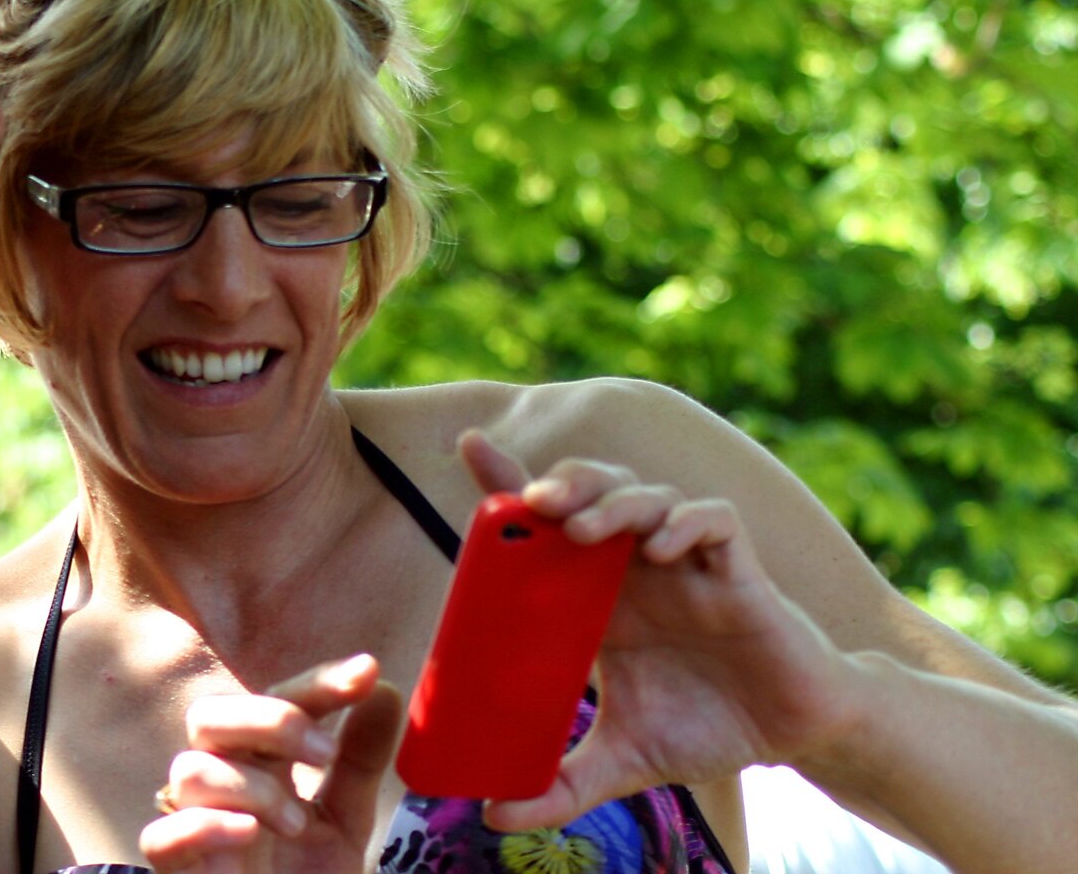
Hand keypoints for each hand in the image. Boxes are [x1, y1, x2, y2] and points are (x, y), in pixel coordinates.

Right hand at [140, 654, 402, 873]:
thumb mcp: (346, 820)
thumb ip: (361, 759)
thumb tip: (388, 690)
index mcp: (259, 765)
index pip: (273, 702)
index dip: (316, 684)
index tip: (366, 674)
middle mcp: (222, 787)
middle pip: (209, 715)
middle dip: (270, 721)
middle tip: (324, 754)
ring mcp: (197, 829)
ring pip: (189, 771)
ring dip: (252, 787)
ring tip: (297, 824)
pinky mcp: (182, 873)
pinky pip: (160, 837)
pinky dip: (204, 827)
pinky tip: (248, 834)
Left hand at [457, 430, 860, 830]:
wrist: (792, 736)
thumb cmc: (704, 727)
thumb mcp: (622, 760)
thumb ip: (560, 787)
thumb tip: (493, 816)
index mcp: (596, 593)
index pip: (546, 523)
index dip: (508, 480)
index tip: (469, 446)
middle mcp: (635, 565)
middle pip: (591, 489)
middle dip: (561, 484)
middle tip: (532, 503)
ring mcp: (687, 562)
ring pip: (646, 495)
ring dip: (612, 502)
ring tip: (581, 529)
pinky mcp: (739, 572)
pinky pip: (714, 521)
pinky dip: (686, 523)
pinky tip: (663, 547)